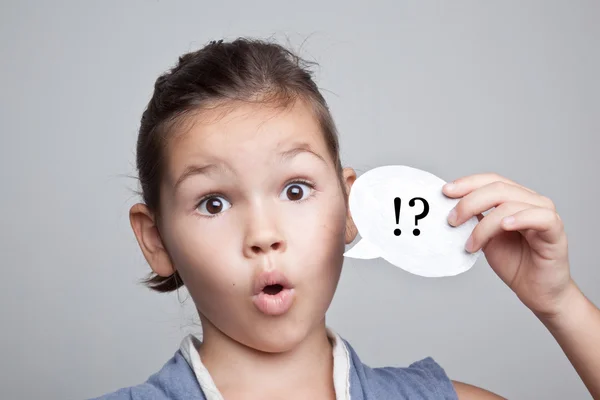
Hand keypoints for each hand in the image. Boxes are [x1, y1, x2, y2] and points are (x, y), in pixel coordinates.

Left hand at [443, 173, 572, 319]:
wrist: (536, 291)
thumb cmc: (514, 262)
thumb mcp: (485, 237)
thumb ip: (474, 219)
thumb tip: (450, 207)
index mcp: (515, 198)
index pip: (491, 180)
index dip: (468, 183)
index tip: (446, 192)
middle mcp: (532, 201)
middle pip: (498, 188)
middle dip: (469, 202)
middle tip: (452, 220)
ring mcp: (545, 214)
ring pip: (511, 204)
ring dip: (484, 224)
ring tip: (472, 244)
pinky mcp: (556, 232)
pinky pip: (541, 217)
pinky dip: (520, 218)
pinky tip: (505, 226)